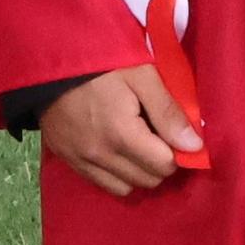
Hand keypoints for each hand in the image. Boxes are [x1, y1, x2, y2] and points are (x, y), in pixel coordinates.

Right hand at [38, 64, 204, 196]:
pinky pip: (102, 183)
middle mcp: (101, 156)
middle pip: (148, 180)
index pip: (165, 166)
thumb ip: (168, 111)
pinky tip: (114, 148)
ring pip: (126, 188)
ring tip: (135, 142)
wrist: (49, 57)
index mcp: (122, 135)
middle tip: (155, 132)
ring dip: (138, 171)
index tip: (172, 130)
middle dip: (159, 160)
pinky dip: (115, 173)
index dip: (176, 149)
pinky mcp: (67, 159)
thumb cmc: (100, 62)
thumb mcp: (140, 74)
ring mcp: (81, 161)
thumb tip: (195, 146)